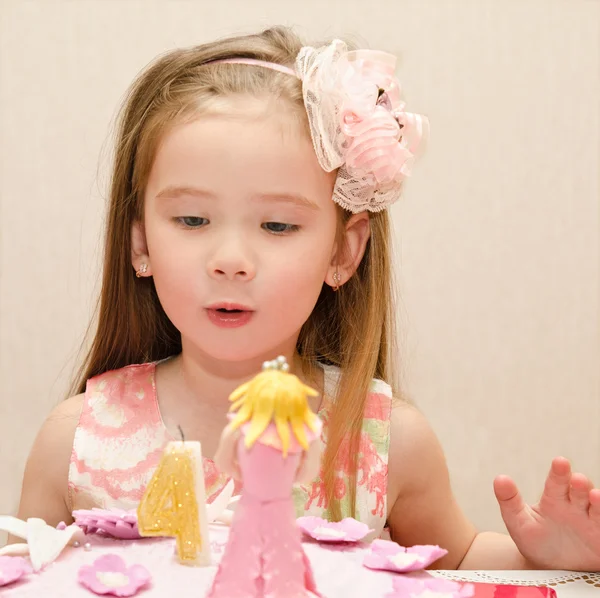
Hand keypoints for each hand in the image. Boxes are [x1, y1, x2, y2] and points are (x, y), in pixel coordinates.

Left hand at [494, 456, 599, 570]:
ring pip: (597, 509)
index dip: (559, 472)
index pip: (556, 483)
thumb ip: (509, 500)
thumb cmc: (534, 539)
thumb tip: (499, 479)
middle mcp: (575, 507)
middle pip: (579, 492)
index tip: (560, 461)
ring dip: (598, 502)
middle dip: (580, 485)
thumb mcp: (518, 521)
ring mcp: (590, 524)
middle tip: (578, 480)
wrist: (547, 568)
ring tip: (595, 496)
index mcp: (554, 499)